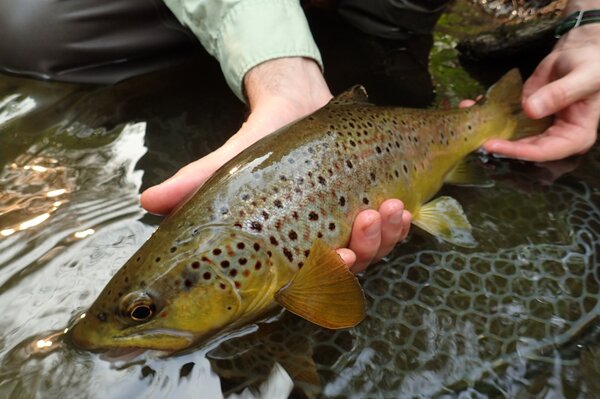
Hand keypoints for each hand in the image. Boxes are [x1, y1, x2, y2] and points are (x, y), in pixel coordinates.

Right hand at [140, 57, 411, 270]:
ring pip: (377, 250)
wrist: (296, 107)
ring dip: (386, 235)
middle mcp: (321, 244)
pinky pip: (393, 227)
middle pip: (351, 269)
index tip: (337, 261)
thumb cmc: (262, 143)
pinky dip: (400, 221)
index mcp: (287, 248)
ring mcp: (350, 228)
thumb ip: (194, 185)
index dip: (325, 279)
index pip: (307, 278)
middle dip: (365, 251)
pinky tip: (401, 205)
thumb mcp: (229, 164)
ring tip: (386, 208)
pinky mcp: (371, 205)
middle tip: (364, 225)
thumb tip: (147, 202)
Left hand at [482, 23, 599, 160]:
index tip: (494, 146)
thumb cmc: (594, 64)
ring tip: (468, 116)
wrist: (582, 51)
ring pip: (509, 135)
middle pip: (522, 148)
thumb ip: (561, 93)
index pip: (544, 152)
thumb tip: (531, 109)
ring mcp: (536, 126)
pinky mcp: (523, 113)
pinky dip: (486, 111)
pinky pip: (504, 117)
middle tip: (473, 137)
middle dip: (497, 144)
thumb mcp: (585, 76)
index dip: (518, 151)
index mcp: (575, 136)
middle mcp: (554, 136)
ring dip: (486, 128)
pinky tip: (472, 104)